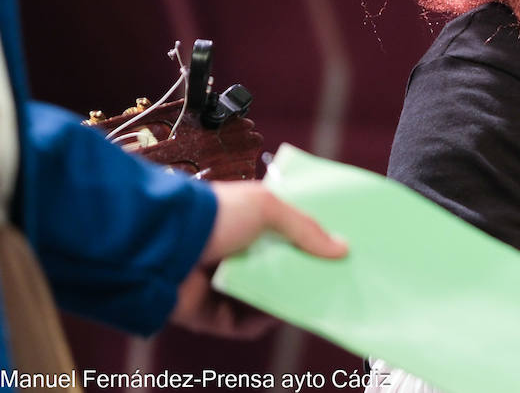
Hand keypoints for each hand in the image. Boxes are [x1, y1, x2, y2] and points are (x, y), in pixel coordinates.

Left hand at [170, 180, 346, 336]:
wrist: (166, 243)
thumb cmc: (216, 214)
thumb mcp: (269, 207)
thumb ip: (306, 229)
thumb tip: (342, 249)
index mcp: (243, 223)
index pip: (281, 235)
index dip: (307, 243)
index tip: (335, 251)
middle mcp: (231, 252)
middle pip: (274, 269)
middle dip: (300, 276)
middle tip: (330, 281)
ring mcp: (218, 283)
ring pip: (259, 298)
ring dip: (282, 301)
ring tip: (309, 301)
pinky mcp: (206, 313)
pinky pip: (239, 324)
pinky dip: (258, 322)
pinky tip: (276, 316)